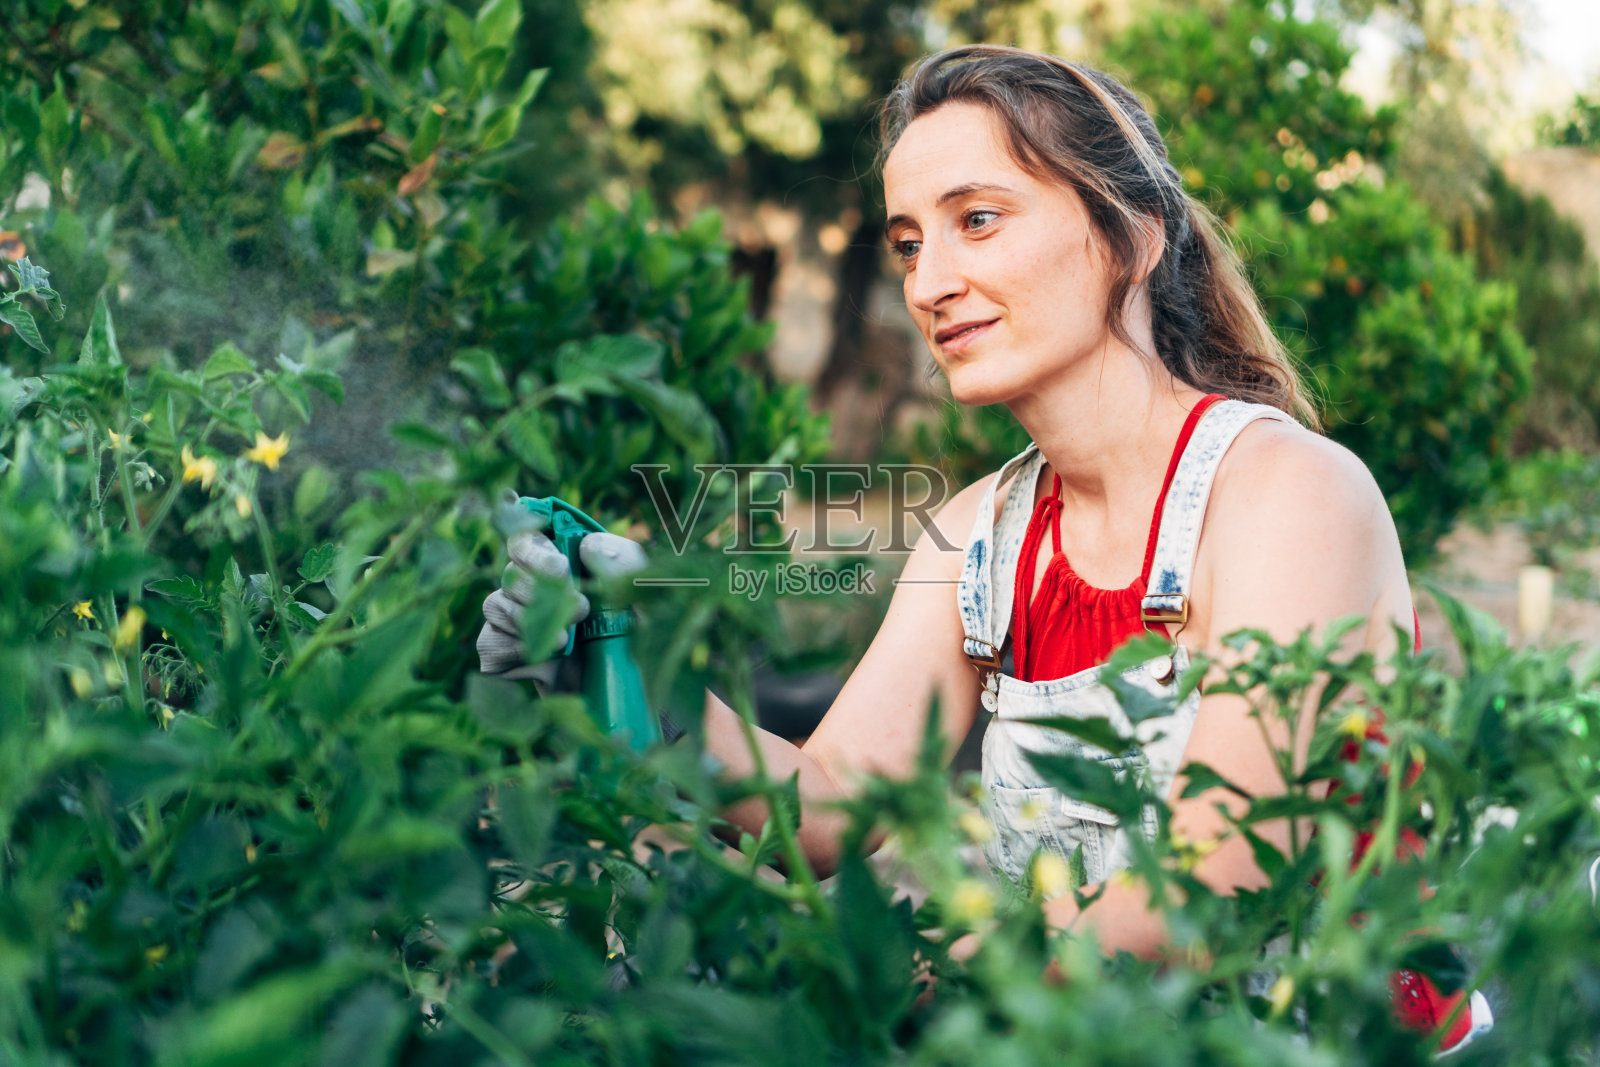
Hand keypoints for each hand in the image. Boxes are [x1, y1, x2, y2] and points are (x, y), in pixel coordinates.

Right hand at [477, 511, 647, 692]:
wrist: (618, 690)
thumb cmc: (631, 635)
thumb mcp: (642, 593)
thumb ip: (625, 560)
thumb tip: (588, 545)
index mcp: (558, 562)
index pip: (526, 538)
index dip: (534, 548)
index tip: (560, 565)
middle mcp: (529, 586)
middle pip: (510, 571)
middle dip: (543, 592)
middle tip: (581, 611)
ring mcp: (509, 619)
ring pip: (495, 604)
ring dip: (532, 622)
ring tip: (567, 640)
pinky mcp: (499, 653)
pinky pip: (489, 641)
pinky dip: (515, 648)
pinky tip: (545, 656)